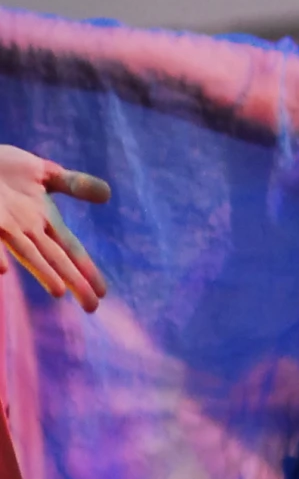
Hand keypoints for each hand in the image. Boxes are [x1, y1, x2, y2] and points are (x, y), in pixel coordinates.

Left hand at [0, 146, 109, 311]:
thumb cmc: (6, 171)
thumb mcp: (46, 174)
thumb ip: (76, 185)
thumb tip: (108, 195)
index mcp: (44, 221)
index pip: (70, 249)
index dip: (87, 269)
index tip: (103, 294)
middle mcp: (26, 230)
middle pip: (56, 258)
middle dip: (75, 282)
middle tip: (92, 307)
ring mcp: (6, 226)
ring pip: (28, 253)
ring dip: (43, 272)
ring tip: (60, 292)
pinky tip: (2, 270)